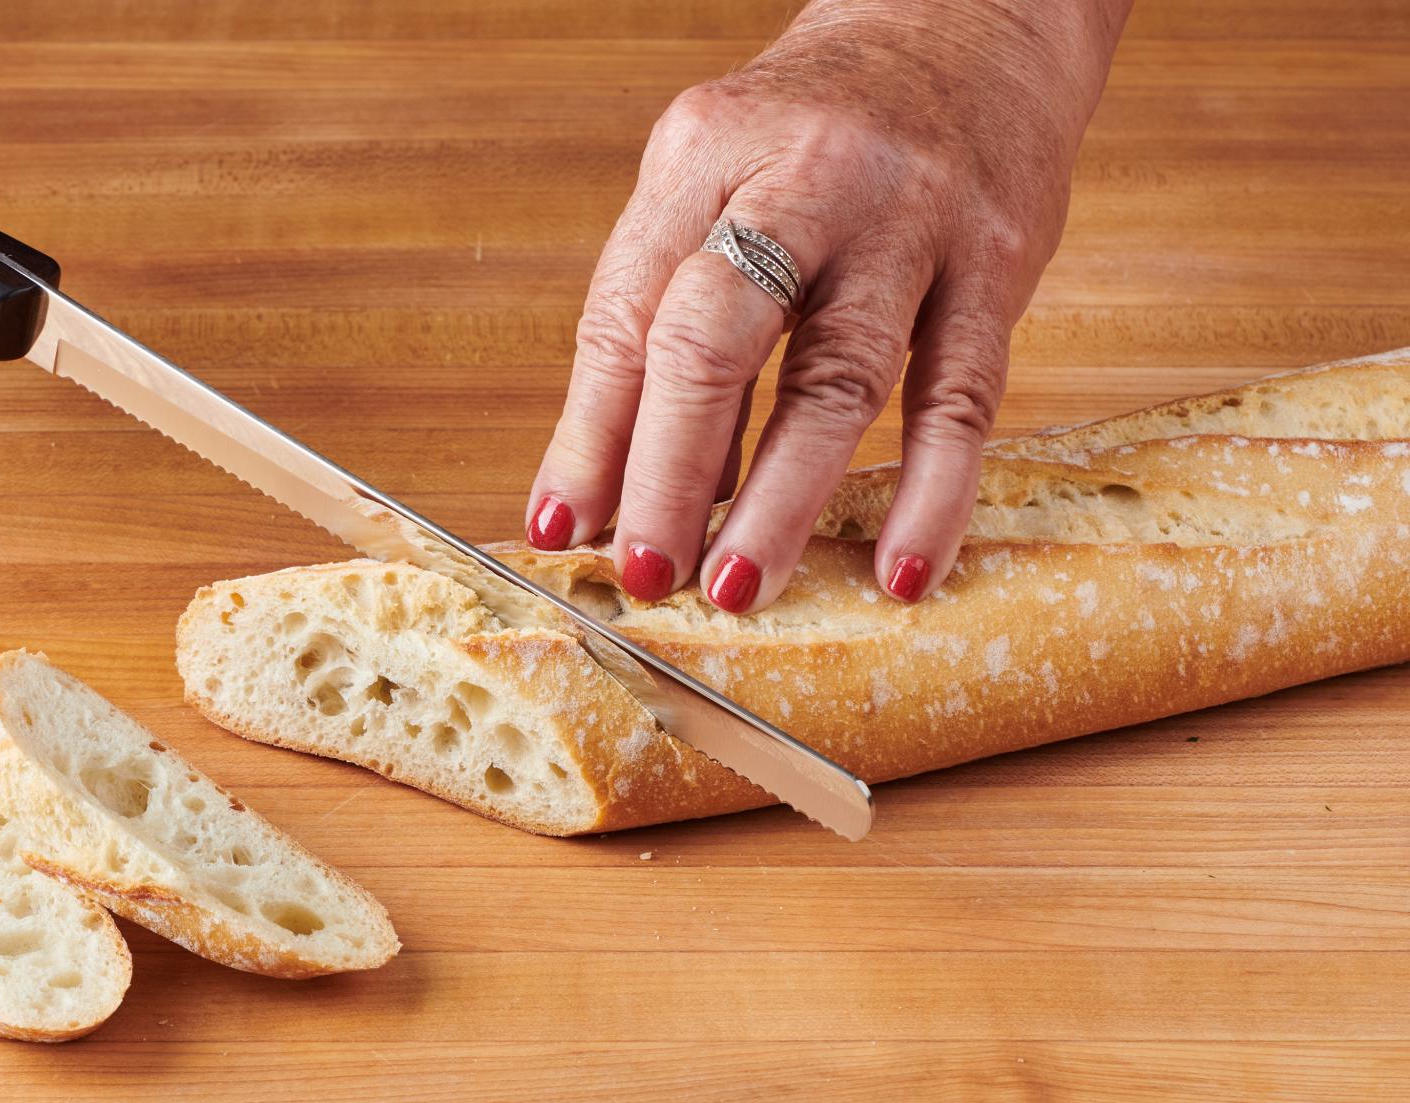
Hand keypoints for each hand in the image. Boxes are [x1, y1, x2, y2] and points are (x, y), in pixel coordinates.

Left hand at [525, 0, 1130, 607]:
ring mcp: (910, 219)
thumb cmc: (815, 130)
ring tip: (739, 587)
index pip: (628, 311)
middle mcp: (805, 178)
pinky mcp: (997, 261)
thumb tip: (600, 486)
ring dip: (782, 498)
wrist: (971, 20)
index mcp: (705, 153)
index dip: (589, 433)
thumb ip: (654, 317)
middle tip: (649, 571)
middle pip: (717, 337)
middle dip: (672, 469)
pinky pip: (963, 396)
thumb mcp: (710, 182)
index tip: (563, 530)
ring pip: (837, 377)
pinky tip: (900, 571)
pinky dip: (931, 494)